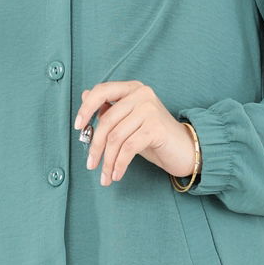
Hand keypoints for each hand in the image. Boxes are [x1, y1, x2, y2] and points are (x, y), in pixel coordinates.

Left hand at [73, 80, 196, 185]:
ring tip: (105, 176)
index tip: (78, 127)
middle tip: (91, 165)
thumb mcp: (128, 121)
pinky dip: (119, 164)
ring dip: (107, 161)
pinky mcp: (156, 128)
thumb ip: (109, 108)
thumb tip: (84, 96)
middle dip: (95, 146)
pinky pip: (128, 148)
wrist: (185, 149)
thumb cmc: (154, 136)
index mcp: (132, 88)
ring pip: (116, 137)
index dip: (86, 109)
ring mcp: (150, 109)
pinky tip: (116, 174)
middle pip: (107, 121)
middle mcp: (141, 94)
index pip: (101, 91)